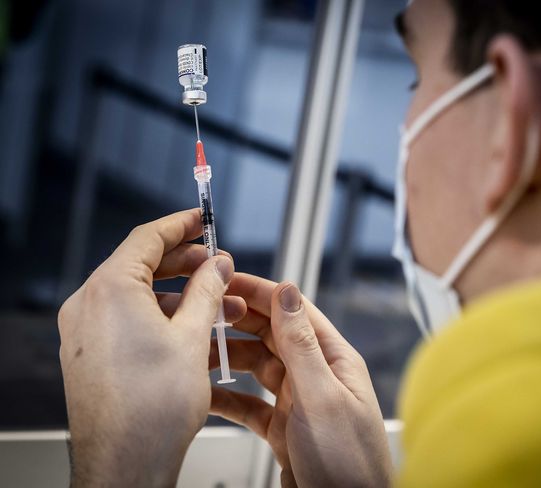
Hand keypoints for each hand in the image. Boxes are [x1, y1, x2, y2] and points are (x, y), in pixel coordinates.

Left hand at [58, 209, 245, 486]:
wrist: (126, 462)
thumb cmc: (153, 408)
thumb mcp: (193, 336)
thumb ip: (207, 289)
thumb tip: (217, 264)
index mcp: (108, 290)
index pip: (146, 238)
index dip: (180, 224)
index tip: (201, 218)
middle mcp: (88, 306)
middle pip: (140, 265)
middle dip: (185, 263)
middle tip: (217, 264)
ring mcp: (85, 332)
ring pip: (138, 296)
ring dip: (179, 295)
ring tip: (219, 304)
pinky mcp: (91, 354)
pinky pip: (128, 320)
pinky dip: (161, 317)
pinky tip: (193, 328)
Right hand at [207, 274, 392, 486]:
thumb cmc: (351, 463)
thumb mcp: (322, 396)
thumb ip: (301, 345)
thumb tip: (287, 292)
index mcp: (334, 359)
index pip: (293, 310)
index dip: (260, 291)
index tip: (227, 278)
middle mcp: (317, 375)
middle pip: (272, 335)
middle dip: (238, 321)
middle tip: (202, 311)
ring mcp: (299, 401)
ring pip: (257, 367)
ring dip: (228, 359)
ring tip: (197, 351)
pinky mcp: (284, 428)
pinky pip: (250, 405)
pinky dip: (228, 398)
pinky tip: (207, 395)